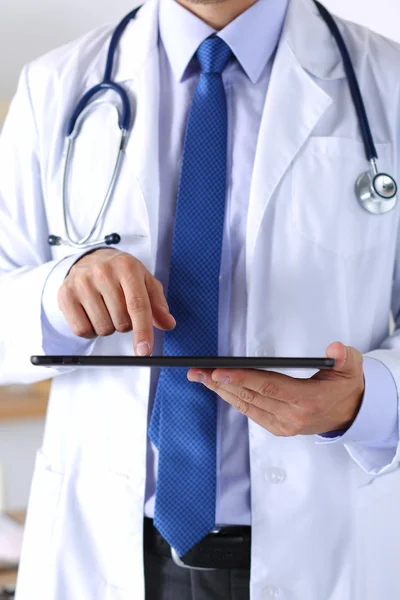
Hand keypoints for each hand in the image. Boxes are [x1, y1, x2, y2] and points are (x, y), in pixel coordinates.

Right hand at [58, 249, 175, 354]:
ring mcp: (82, 283)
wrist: (91, 259)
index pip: (137, 305)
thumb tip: (168, 324)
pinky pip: (82, 330)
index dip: (143, 331)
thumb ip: (158, 304)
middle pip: (121, 322)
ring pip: (102, 328)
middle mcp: (103, 272)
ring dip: (108, 327)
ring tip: (106, 308)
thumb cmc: (121, 274)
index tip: (144, 351)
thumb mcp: (145, 282)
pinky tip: (92, 314)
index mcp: (127, 267)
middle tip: (120, 308)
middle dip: (125, 324)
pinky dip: (91, 330)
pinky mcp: (65, 295)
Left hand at [187, 342, 364, 435]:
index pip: (270, 387)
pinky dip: (234, 399)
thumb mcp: (351, 368)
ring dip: (222, 391)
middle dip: (221, 383)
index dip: (243, 379)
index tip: (219, 372)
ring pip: (247, 406)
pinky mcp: (279, 428)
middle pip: (251, 397)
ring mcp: (284, 425)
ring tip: (201, 377)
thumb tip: (334, 349)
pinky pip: (251, 412)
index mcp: (309, 401)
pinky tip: (220, 389)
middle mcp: (294, 417)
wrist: (350, 414)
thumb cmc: (346, 387)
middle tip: (198, 371)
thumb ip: (344, 357)